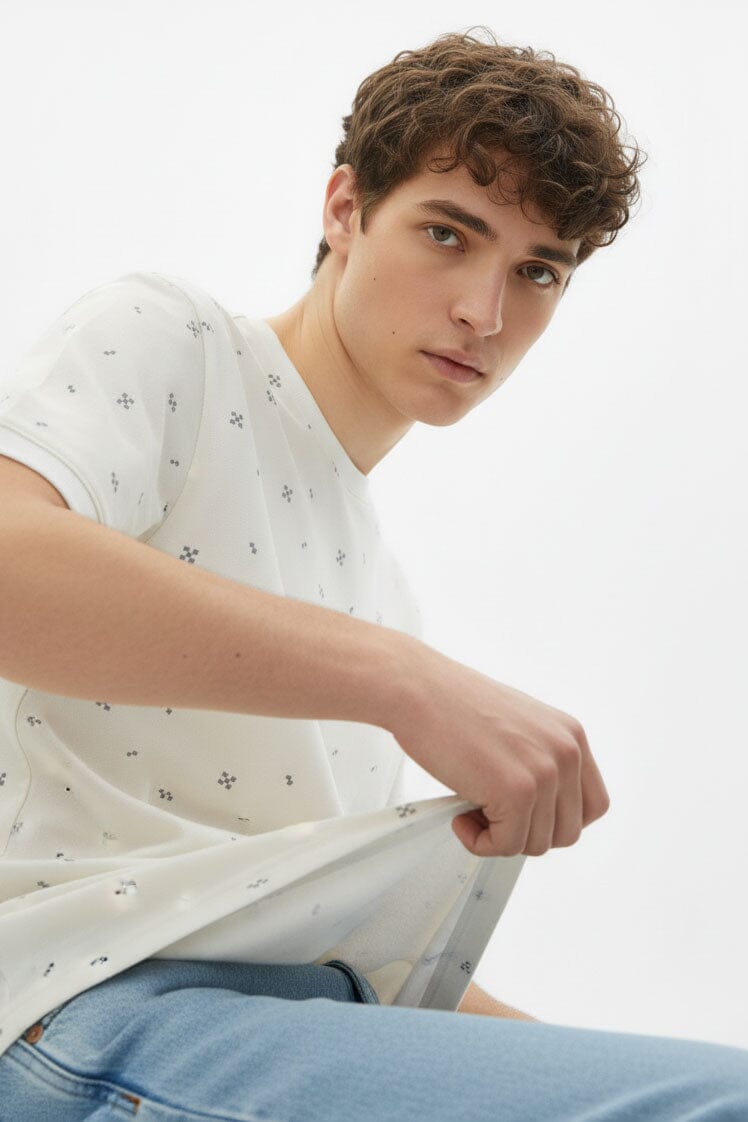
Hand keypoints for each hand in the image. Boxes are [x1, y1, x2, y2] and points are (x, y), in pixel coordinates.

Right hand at [388, 640, 609, 857]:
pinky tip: (460, 816)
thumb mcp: (519, 727)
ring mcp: (544, 773)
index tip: (531, 819)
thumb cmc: (453, 703)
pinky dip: (479, 842)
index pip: (593, 805)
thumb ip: (539, 760)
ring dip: (500, 837)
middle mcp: (566, 752)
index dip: (559, 820)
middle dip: (527, 832)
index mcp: (571, 735)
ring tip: (472, 809)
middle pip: (568, 832)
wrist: (419, 688)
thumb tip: (540, 806)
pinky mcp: (516, 792)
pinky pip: (506, 845)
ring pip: (536, 844)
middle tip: (493, 815)